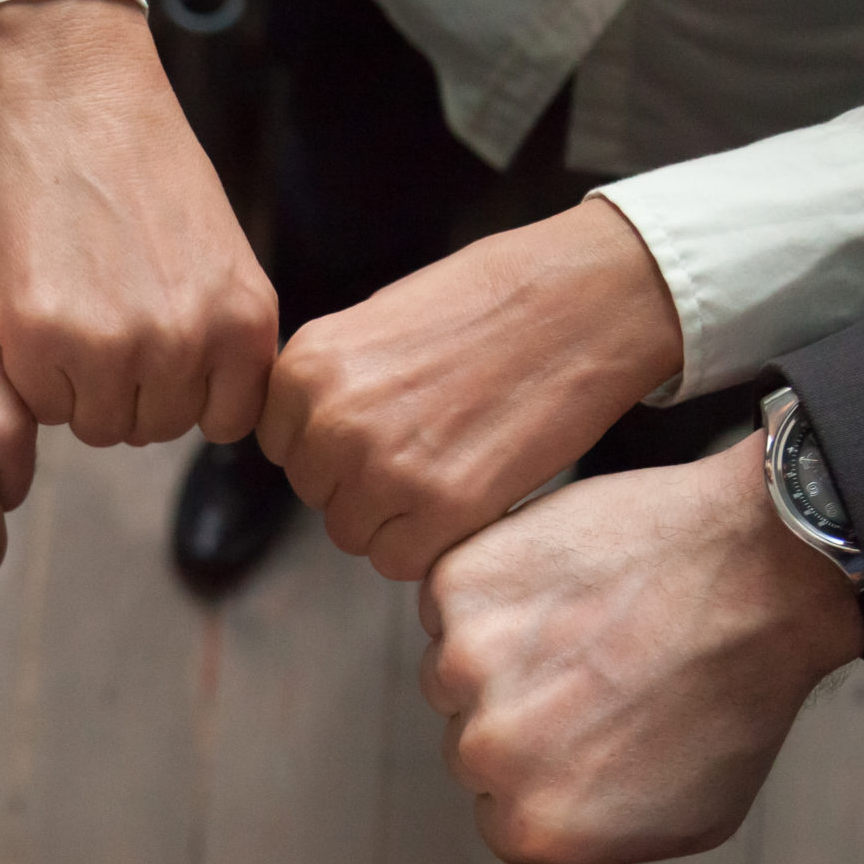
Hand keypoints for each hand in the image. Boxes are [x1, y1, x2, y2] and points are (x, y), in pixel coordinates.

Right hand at [0, 0, 278, 446]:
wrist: (78, 95)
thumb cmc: (147, 167)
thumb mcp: (221, 255)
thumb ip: (220, 334)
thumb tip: (202, 405)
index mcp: (243, 324)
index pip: (222, 421)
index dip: (186, 396)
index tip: (162, 362)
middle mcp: (186, 343)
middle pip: (156, 428)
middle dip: (130, 391)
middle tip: (106, 322)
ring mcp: (114, 346)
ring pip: (99, 425)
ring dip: (81, 387)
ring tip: (75, 314)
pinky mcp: (40, 337)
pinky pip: (43, 405)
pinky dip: (35, 371)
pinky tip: (40, 309)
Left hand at [257, 197, 682, 579]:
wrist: (579, 302)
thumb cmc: (487, 306)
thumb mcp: (376, 325)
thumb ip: (330, 386)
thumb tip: (308, 442)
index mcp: (306, 368)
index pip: (283, 445)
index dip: (332, 444)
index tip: (383, 424)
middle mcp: (332, 420)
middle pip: (317, 493)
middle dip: (361, 481)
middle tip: (427, 445)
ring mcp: (384, 469)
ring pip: (353, 533)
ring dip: (394, 516)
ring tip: (449, 464)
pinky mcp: (441, 508)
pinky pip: (399, 561)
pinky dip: (429, 542)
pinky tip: (467, 493)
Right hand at [420, 433, 863, 863]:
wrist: (761, 571)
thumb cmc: (738, 692)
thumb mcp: (691, 819)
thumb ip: (599, 844)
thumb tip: (547, 834)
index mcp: (533, 826)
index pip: (497, 813)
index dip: (543, 770)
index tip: (586, 732)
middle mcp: (486, 752)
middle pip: (467, 741)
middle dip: (518, 712)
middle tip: (592, 671)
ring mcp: (465, 662)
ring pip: (451, 669)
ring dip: (499, 649)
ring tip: (583, 623)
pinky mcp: (460, 586)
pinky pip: (453, 598)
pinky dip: (496, 586)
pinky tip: (567, 580)